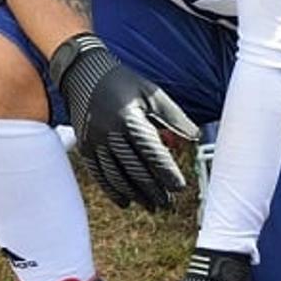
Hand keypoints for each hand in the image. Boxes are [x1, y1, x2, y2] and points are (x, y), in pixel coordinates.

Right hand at [49, 33, 198, 210]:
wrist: (84, 73)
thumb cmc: (125, 83)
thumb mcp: (152, 93)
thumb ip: (174, 116)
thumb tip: (195, 137)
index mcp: (129, 118)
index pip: (151, 152)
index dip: (166, 172)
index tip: (179, 187)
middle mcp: (110, 132)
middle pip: (135, 169)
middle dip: (154, 189)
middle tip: (168, 203)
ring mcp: (95, 141)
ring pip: (117, 176)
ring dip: (136, 194)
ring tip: (152, 206)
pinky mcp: (85, 147)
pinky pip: (100, 174)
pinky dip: (113, 190)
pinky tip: (125, 202)